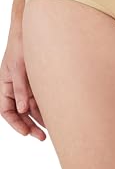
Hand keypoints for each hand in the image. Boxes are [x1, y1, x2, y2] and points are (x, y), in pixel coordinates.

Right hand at [0, 20, 45, 140]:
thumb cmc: (22, 46)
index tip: (25, 133)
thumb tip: (24, 110)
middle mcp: (16, 87)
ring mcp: (28, 85)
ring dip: (40, 119)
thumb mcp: (20, 68)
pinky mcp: (39, 81)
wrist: (34, 30)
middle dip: (30, 125)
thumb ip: (21, 88)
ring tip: (52, 130)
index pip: (6, 110)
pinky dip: (46, 108)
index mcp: (5, 84)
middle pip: (21, 112)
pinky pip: (41, 98)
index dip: (15, 123)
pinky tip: (56, 116)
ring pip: (32, 107)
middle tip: (42, 137)